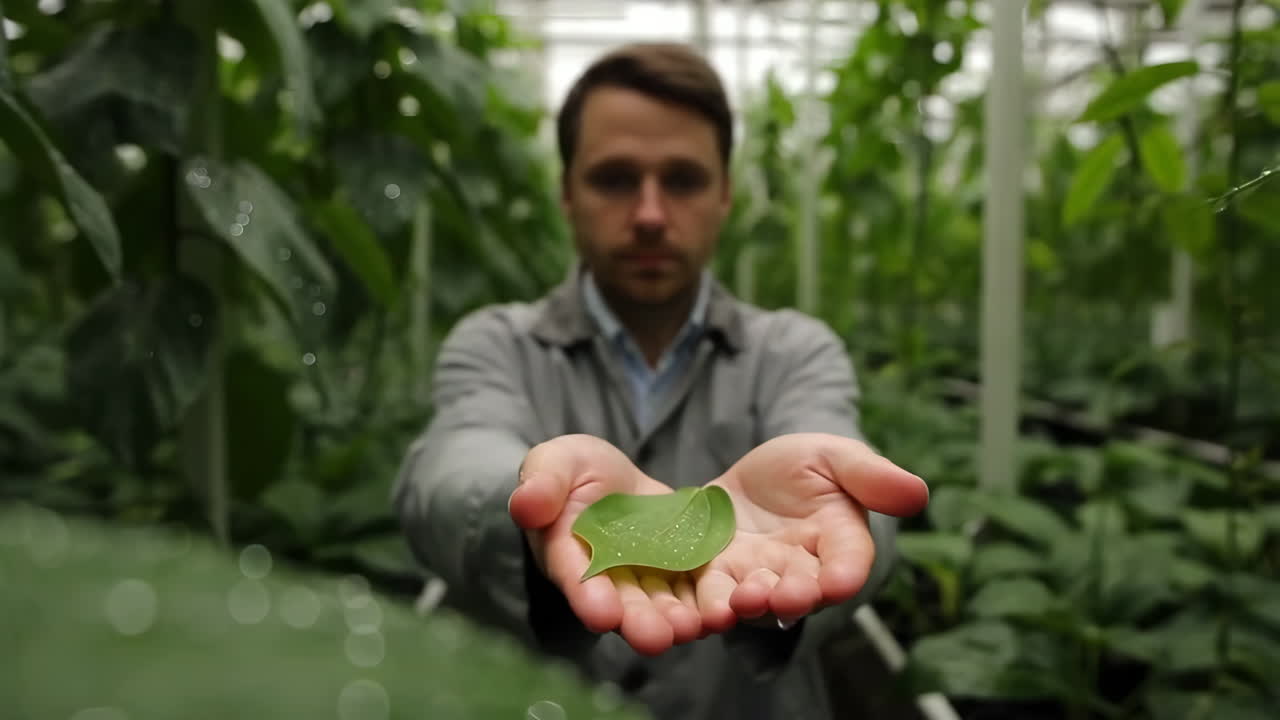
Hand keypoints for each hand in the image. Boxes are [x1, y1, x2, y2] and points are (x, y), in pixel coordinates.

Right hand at [508, 434, 701, 655]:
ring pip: (659, 603)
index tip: (603, 613)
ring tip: (691, 627)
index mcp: (567, 554)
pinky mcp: (680, 570)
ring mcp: (645, 578)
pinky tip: (721, 609)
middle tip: (655, 637)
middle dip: (637, 621)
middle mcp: (606, 578)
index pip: (575, 577)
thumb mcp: (557, 462)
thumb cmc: (575, 470)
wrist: (616, 478)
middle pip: (621, 604)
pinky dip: (705, 601)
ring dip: (673, 619)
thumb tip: (525, 503)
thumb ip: (543, 481)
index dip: (587, 595)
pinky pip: (693, 588)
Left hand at [694, 433, 928, 632]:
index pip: (849, 559)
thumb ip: (870, 475)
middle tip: (786, 597)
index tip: (840, 582)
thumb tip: (917, 492)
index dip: (845, 573)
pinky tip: (700, 610)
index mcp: (839, 539)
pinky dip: (708, 604)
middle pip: (804, 589)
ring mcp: (758, 577)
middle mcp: (802, 569)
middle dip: (795, 596)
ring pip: (757, 599)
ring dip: (751, 604)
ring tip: (742, 600)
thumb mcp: (834, 456)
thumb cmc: (804, 466)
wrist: (750, 478)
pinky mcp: (718, 577)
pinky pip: (713, 594)